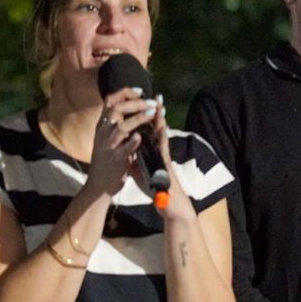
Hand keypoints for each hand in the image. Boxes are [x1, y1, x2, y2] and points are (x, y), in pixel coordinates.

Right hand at [85, 88, 155, 196]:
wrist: (98, 185)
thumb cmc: (107, 160)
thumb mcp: (108, 138)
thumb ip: (118, 123)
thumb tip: (133, 107)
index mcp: (102, 125)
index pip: (110, 100)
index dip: (125, 92)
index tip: (141, 91)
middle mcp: (103, 132)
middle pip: (116, 109)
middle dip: (136, 103)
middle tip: (152, 102)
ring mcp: (108, 146)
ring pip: (122, 127)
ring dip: (138, 118)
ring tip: (152, 113)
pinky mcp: (115, 160)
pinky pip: (124, 148)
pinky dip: (132, 142)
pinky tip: (141, 137)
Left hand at [145, 94, 195, 223]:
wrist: (170, 205)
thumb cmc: (157, 190)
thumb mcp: (143, 172)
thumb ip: (137, 161)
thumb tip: (130, 153)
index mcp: (152, 152)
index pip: (147, 131)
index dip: (143, 117)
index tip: (140, 104)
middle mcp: (159, 152)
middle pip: (156, 128)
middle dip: (154, 112)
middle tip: (156, 96)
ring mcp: (164, 158)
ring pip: (162, 136)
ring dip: (160, 120)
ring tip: (160, 105)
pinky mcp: (166, 167)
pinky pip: (163, 151)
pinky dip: (162, 139)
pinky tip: (161, 128)